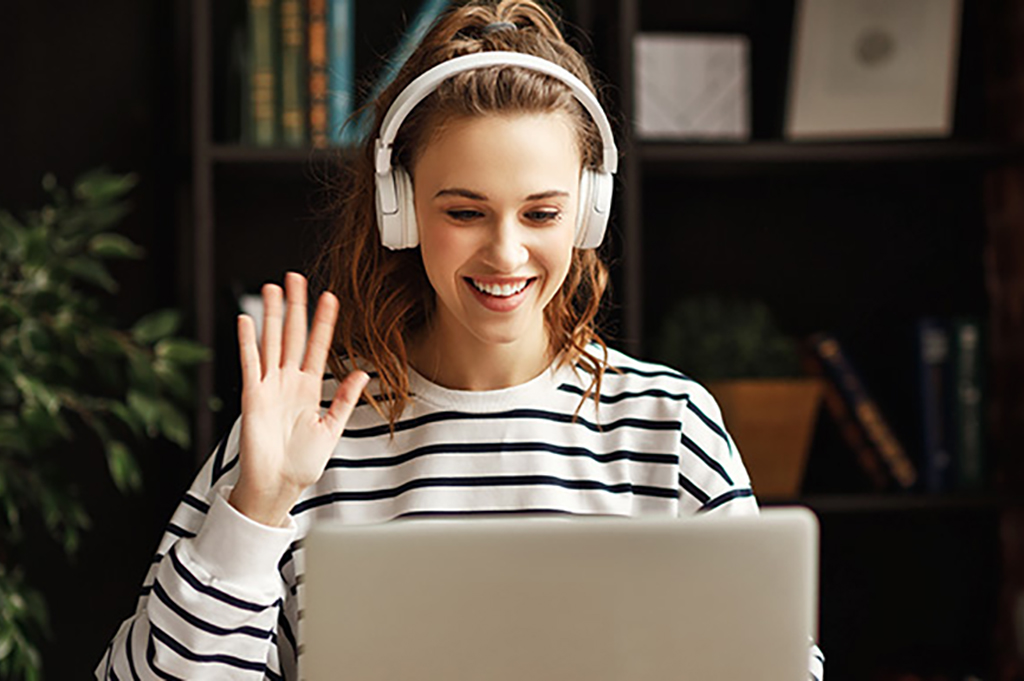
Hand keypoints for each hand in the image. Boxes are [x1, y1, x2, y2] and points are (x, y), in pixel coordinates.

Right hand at [229, 272, 368, 526]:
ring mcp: (268, 386)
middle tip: (296, 277)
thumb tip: (361, 372)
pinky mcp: (251, 396)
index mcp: (309, 389)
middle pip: (292, 335)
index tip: (331, 297)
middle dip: (296, 306)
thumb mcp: (331, 429)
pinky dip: (247, 341)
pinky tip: (247, 319)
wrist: (277, 485)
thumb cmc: (302, 463)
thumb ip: (344, 400)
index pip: (317, 347)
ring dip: (272, 315)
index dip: (323, 322)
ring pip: (271, 342)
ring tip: (273, 287)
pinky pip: (249, 363)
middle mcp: (288, 382)